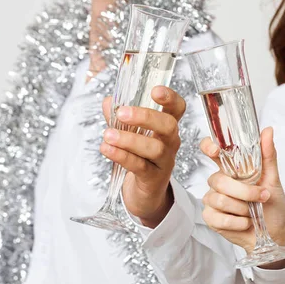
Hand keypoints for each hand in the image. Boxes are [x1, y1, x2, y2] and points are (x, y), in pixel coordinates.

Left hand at [100, 86, 184, 227]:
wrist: (145, 193)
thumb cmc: (140, 156)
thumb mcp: (131, 134)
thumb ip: (120, 117)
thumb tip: (109, 101)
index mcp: (167, 126)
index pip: (177, 108)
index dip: (170, 97)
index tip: (155, 90)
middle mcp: (170, 142)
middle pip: (168, 126)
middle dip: (146, 117)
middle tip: (122, 113)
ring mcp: (164, 161)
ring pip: (155, 148)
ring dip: (130, 139)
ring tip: (108, 135)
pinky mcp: (153, 178)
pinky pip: (140, 166)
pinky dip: (122, 156)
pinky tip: (107, 149)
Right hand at [201, 127, 284, 268]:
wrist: (274, 233)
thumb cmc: (273, 205)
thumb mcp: (273, 179)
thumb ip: (268, 155)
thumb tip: (267, 130)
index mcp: (231, 169)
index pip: (211, 151)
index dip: (208, 147)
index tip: (214, 149)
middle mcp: (219, 182)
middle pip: (218, 180)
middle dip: (243, 191)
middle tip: (261, 197)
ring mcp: (212, 200)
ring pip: (219, 199)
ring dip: (242, 208)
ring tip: (252, 212)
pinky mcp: (211, 218)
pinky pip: (218, 217)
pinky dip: (237, 222)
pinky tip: (245, 223)